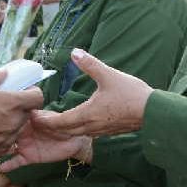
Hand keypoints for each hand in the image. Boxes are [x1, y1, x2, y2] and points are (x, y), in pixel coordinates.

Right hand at [0, 70, 44, 158]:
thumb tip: (3, 74)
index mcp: (11, 103)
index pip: (38, 98)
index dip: (33, 94)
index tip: (24, 92)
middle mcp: (14, 121)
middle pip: (28, 112)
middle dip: (20, 107)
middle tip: (4, 104)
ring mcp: (9, 138)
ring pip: (18, 127)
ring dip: (12, 122)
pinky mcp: (1, 150)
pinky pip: (9, 141)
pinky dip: (3, 135)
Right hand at [0, 122, 88, 172]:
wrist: (75, 142)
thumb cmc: (65, 126)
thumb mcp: (55, 119)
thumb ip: (43, 117)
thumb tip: (30, 113)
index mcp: (27, 119)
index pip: (13, 116)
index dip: (4, 115)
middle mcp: (22, 131)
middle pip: (6, 132)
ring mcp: (24, 145)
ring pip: (7, 147)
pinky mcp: (29, 157)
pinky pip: (16, 162)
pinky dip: (8, 165)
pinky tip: (0, 168)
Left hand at [30, 49, 151, 137]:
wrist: (153, 112)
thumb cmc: (131, 94)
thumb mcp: (108, 75)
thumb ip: (90, 64)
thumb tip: (75, 52)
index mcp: (87, 114)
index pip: (59, 122)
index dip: (44, 120)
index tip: (32, 116)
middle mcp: (91, 126)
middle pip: (64, 131)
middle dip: (49, 127)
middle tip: (36, 120)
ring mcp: (100, 131)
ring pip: (74, 133)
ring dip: (62, 129)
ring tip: (51, 121)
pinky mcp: (108, 131)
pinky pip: (85, 133)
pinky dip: (74, 130)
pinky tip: (74, 122)